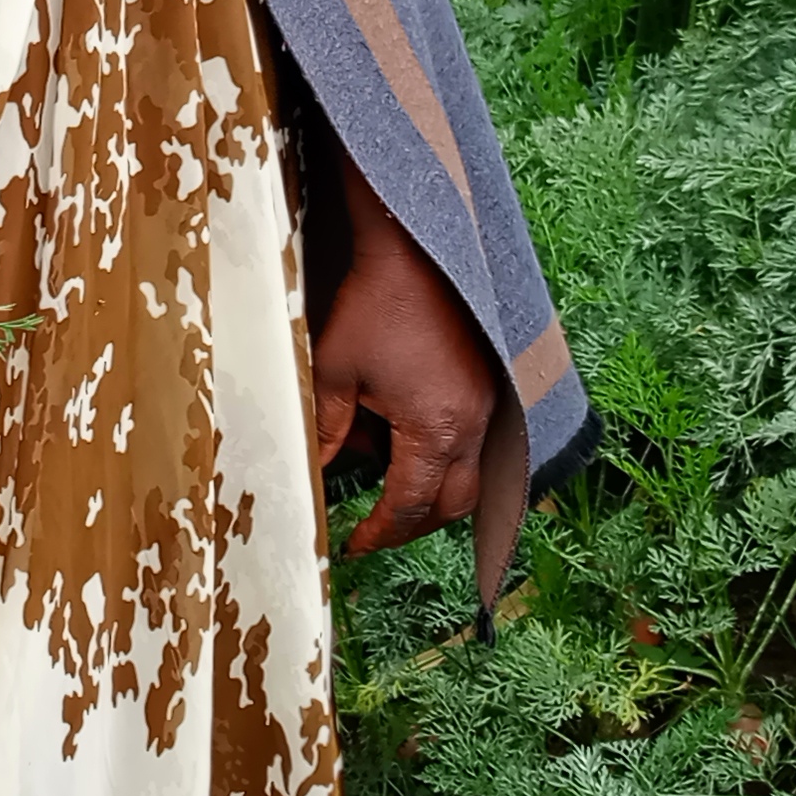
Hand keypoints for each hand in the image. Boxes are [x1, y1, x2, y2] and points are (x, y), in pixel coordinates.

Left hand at [308, 150, 516, 588]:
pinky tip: (403, 438)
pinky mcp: (486, 386)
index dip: (381, 531)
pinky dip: (440, 456)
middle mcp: (471, 424)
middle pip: (452, 504)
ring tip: (382, 477)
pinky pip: (470, 442)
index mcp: (435, 428)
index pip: (410, 504)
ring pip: (466, 475)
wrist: (415, 250)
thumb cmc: (373, 307)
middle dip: (413, 524)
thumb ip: (324, 430)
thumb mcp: (336, 373)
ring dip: (429, 489)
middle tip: (376, 530)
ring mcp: (485, 405)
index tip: (354, 545)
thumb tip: (310, 475)